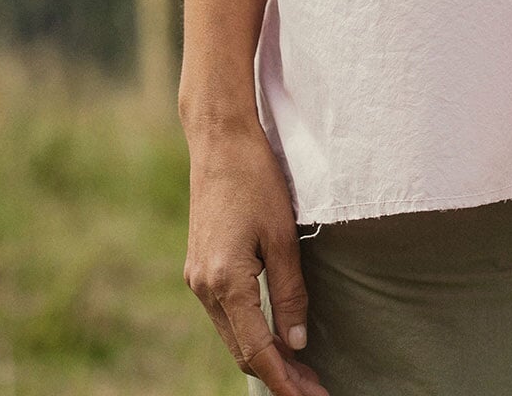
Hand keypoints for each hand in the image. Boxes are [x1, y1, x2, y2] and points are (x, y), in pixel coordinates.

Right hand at [185, 121, 331, 394]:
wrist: (219, 140)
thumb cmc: (255, 179)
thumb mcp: (283, 236)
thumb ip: (290, 293)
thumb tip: (297, 343)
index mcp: (224, 282)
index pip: (257, 351)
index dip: (285, 381)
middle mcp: (203, 288)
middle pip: (242, 350)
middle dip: (279, 375)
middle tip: (315, 390)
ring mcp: (197, 279)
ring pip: (233, 335)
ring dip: (264, 355)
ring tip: (302, 372)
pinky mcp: (199, 267)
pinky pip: (226, 315)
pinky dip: (250, 332)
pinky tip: (273, 335)